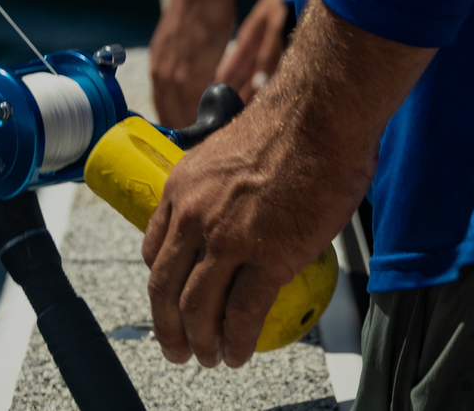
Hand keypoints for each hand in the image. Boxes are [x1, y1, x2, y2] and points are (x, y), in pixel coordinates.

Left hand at [142, 0, 435, 368]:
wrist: (319, 116)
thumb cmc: (288, 126)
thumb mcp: (226, 152)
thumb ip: (219, 188)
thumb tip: (233, 208)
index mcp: (181, 188)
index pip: (154, 250)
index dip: (161, 285)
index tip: (169, 299)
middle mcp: (195, 216)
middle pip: (165, 288)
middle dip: (168, 328)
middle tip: (178, 347)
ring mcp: (229, 239)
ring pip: (198, 309)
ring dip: (201, 342)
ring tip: (211, 357)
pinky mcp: (269, 258)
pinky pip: (244, 313)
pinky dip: (239, 341)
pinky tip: (240, 352)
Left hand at [149, 0, 286, 127]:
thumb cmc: (202, 10)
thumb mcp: (185, 41)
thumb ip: (188, 64)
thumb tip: (200, 78)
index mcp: (158, 67)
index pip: (163, 106)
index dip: (177, 121)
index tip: (190, 134)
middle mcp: (159, 75)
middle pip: (168, 116)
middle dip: (184, 130)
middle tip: (201, 143)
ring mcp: (170, 79)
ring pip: (178, 117)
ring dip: (194, 128)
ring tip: (210, 138)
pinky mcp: (187, 79)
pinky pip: (193, 111)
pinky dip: (204, 121)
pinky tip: (217, 124)